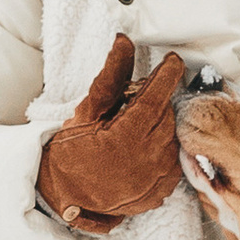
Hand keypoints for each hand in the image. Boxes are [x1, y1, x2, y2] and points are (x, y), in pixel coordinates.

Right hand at [36, 40, 186, 237]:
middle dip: (156, 101)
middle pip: (167, 115)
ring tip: (136, 127)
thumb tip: (123, 43)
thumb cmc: (71, 152)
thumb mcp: (86, 112)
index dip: (167, 74)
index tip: (172, 60)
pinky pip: (174, 161)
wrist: (65, 196)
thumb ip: (110, 77)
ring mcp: (155, 180)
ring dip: (160, 125)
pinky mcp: (159, 192)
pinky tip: (143, 147)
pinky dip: (163, 148)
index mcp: (125, 137)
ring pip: (172, 137)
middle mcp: (145, 160)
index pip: (157, 96)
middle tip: (135, 100)